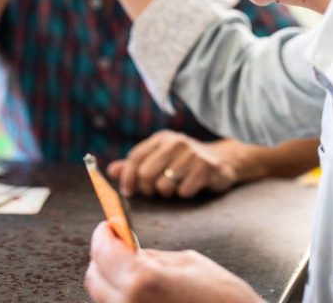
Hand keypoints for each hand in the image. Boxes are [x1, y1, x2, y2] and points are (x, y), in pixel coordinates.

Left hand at [85, 222, 259, 302]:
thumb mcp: (188, 262)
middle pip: (94, 277)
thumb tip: (132, 251)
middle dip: (103, 256)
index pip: (103, 251)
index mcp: (142, 279)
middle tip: (119, 243)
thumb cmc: (222, 297)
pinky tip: (142, 289)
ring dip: (110, 278)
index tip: (109, 225)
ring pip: (103, 297)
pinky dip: (122, 297)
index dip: (104, 234)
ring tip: (133, 268)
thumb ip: (154, 257)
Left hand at [107, 130, 240, 198]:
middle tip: (157, 190)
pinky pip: (183, 192)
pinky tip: (192, 186)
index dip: (127, 178)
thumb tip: (111, 171)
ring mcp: (192, 153)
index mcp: (162, 138)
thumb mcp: (160, 157)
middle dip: (148, 188)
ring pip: (164, 186)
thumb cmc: (184, 162)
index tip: (128, 193)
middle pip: (145, 174)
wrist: (222, 160)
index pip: (136, 157)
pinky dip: (185, 194)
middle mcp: (176, 142)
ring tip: (177, 186)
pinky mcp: (206, 167)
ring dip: (168, 193)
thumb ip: (136, 165)